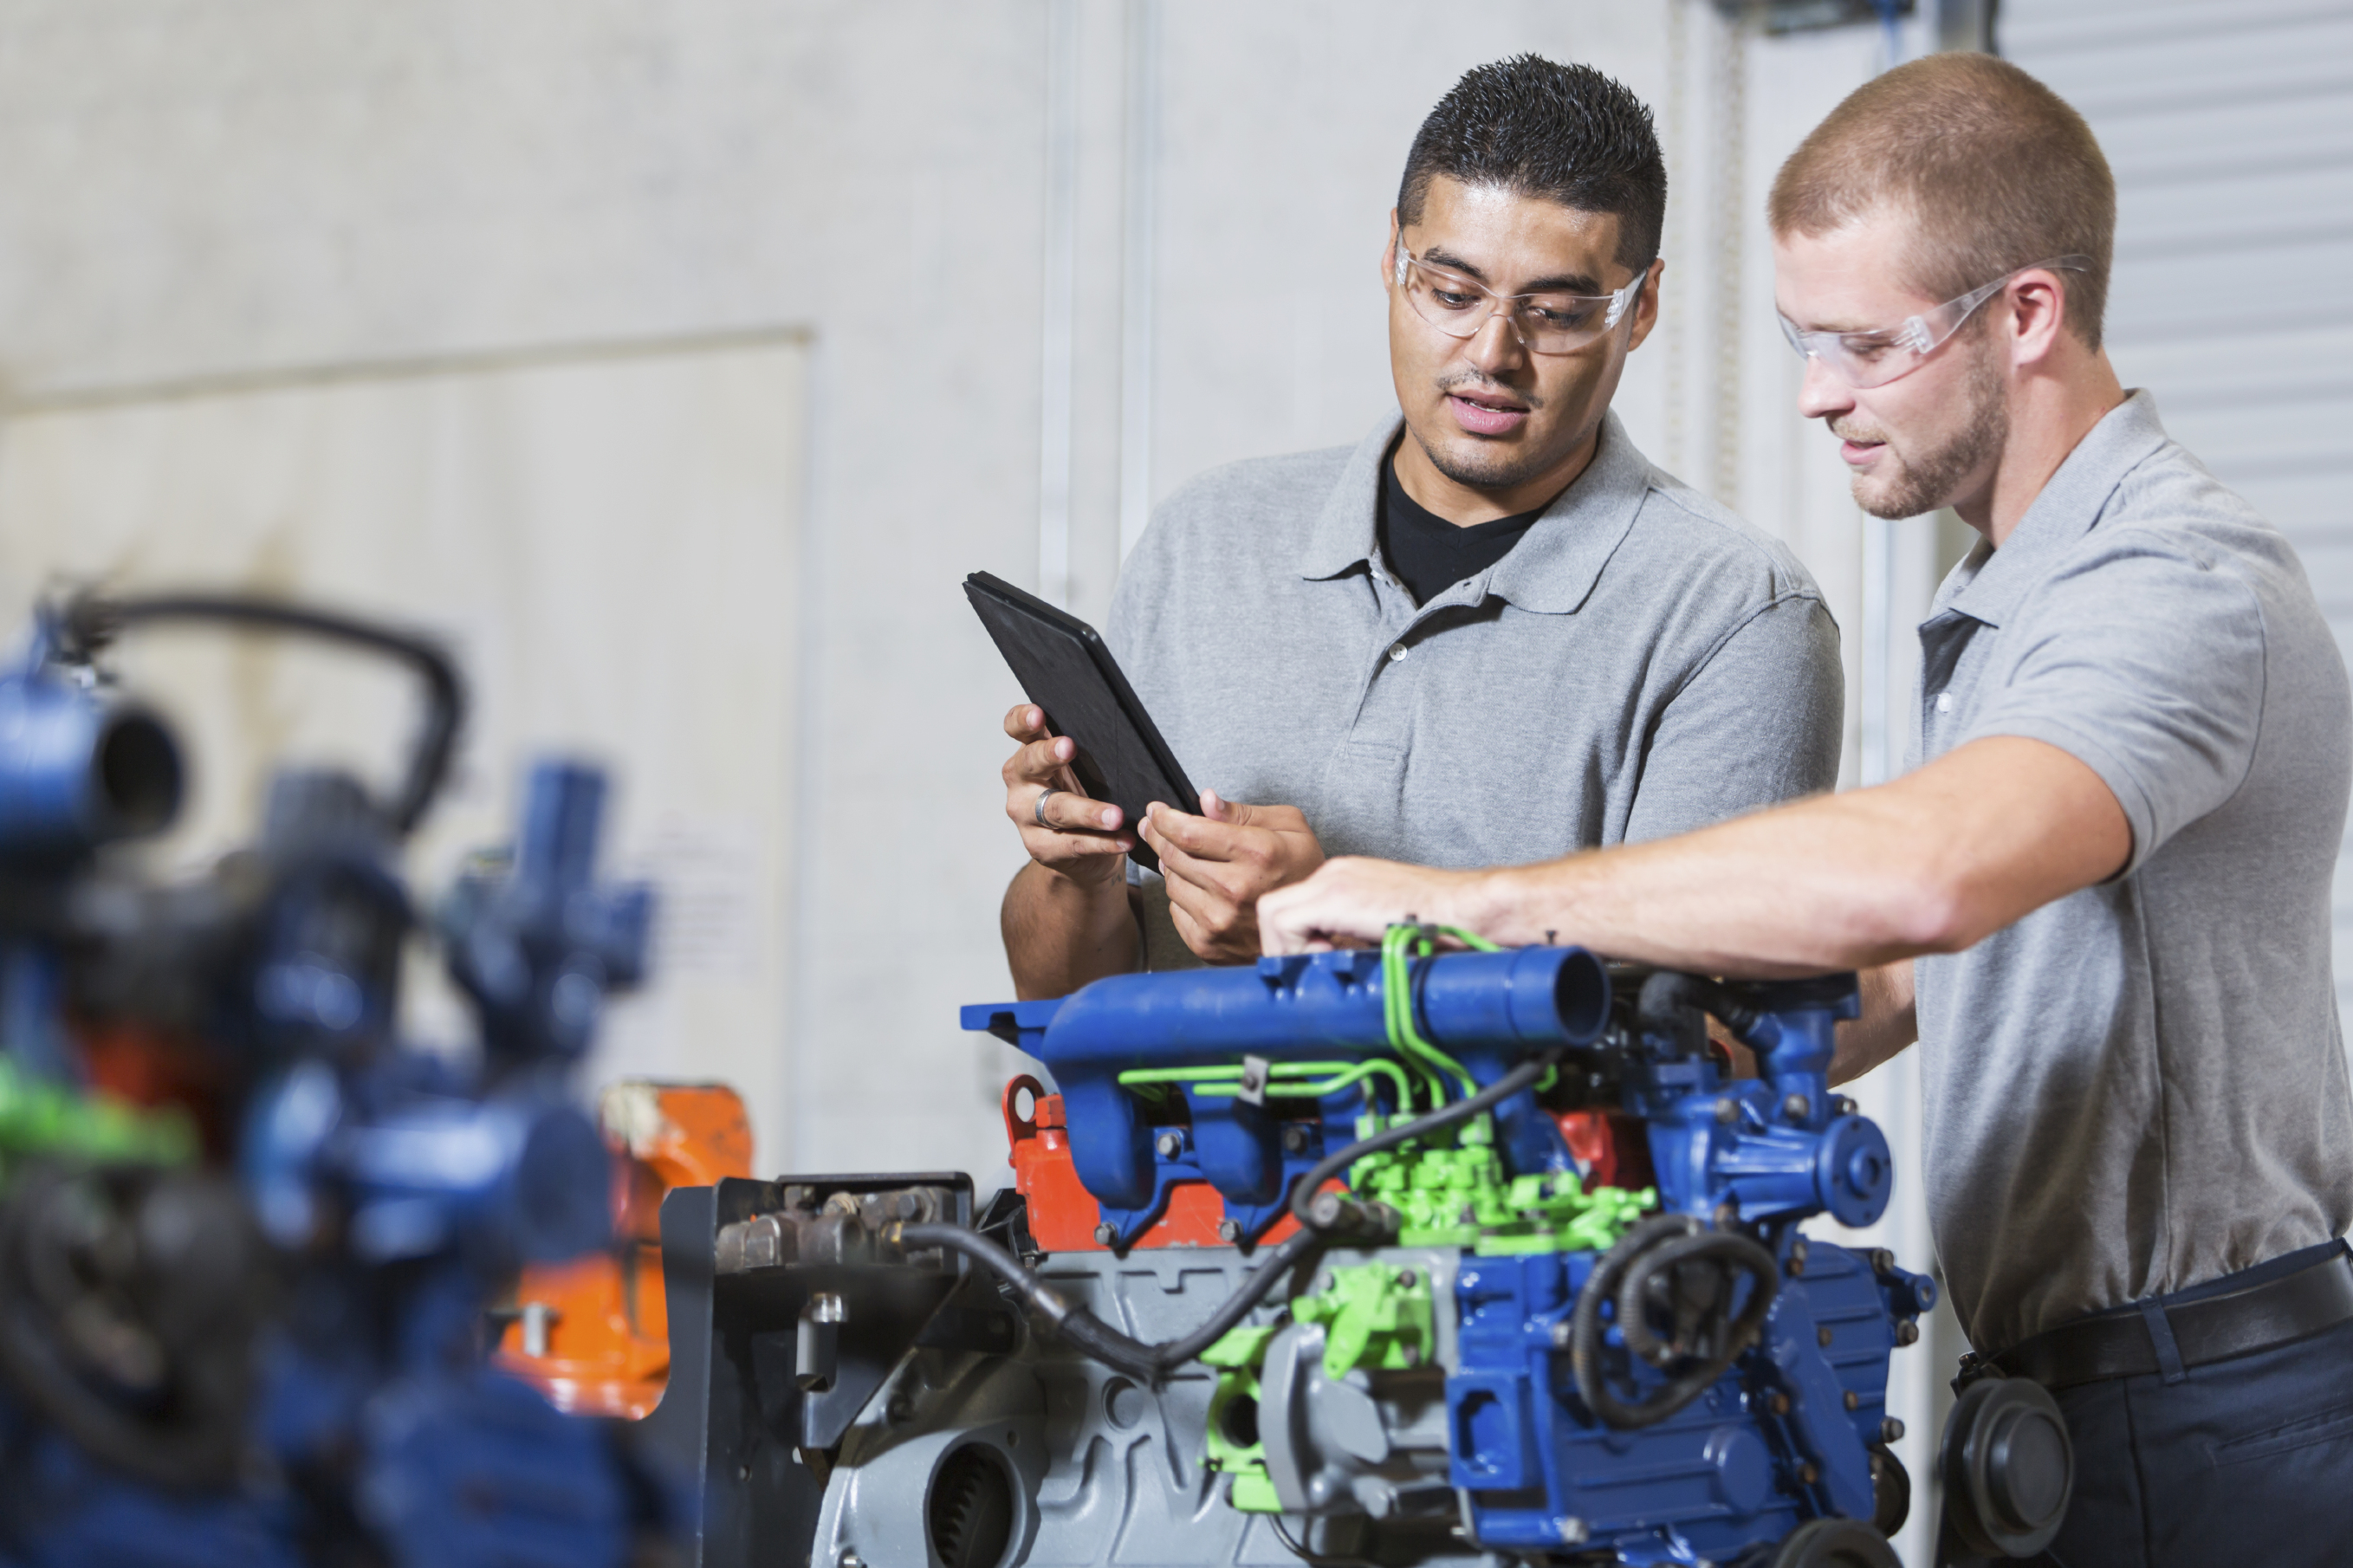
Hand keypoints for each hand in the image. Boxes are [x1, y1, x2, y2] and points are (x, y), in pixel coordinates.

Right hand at [1001, 704, 1130, 886]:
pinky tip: (1123, 840)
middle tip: (1069, 747)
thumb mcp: (1079, 768)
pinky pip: (1074, 843)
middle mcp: (1020, 782)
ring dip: (1088, 812)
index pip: (1016, 730)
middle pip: (1030, 765)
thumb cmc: (1080, 794)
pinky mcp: (1040, 847)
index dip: (1022, 720)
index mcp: (1029, 753)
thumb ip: (1086, 749)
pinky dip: (1102, 842)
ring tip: (1115, 816)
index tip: (1037, 714)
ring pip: (1055, 810)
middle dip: (1049, 754)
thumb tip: (1120, 730)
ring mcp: (1026, 817)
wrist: (1077, 851)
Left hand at [1137, 792, 1325, 963]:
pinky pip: (1175, 910)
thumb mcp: (1288, 827)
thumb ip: (1242, 812)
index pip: (1189, 833)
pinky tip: (1203, 891)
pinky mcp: (1208, 943)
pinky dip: (1183, 896)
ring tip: (1192, 862)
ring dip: (1174, 868)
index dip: (1164, 819)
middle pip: (1173, 856)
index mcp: (1256, 854)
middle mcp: (1235, 889)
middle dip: (1159, 837)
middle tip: (1156, 828)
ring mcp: (1219, 920)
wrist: (1308, 928)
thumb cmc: (1301, 873)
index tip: (1156, 811)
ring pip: (1171, 882)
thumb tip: (1206, 801)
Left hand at [1256, 855, 1485, 953]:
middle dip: (1282, 947)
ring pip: (1271, 912)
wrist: (1471, 908)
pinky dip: (1293, 949)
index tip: (1310, 969)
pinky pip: (1283, 922)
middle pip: (1275, 908)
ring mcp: (1334, 880)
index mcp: (1346, 880)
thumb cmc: (1445, 927)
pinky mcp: (1336, 896)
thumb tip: (1331, 972)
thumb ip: (1356, 943)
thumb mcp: (1387, 933)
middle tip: (1307, 972)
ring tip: (1319, 968)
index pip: (1293, 909)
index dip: (1292, 945)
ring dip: (1285, 949)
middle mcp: (1334, 874)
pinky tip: (1329, 962)